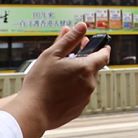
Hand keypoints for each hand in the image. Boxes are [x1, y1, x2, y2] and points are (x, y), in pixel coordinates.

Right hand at [3, 22, 109, 137]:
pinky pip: (80, 95)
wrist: (33, 111)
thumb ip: (69, 39)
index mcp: (86, 68)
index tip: (100, 45)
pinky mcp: (78, 109)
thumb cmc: (40, 82)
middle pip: (93, 68)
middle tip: (71, 56)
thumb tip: (81, 27)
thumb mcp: (52, 54)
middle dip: (84, 60)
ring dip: (78, 76)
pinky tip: (59, 88)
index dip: (102, 48)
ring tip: (61, 74)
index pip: (104, 55)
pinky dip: (73, 90)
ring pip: (86, 82)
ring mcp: (85, 98)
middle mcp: (90, 84)